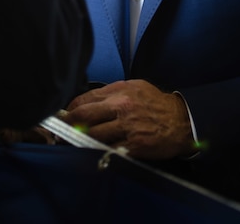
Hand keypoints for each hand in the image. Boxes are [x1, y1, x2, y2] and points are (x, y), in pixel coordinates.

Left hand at [64, 79, 195, 160]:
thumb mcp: (134, 87)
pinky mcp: (134, 146)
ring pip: (94, 135)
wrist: (181, 120)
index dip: (70, 108)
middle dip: (67, 124)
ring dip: (80, 140)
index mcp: (119, 92)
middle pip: (84, 116)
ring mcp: (127, 128)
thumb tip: (89, 100)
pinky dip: (98, 151)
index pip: (85, 99)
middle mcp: (121, 108)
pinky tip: (91, 152)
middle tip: (58, 131)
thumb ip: (111, 92)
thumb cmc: (155, 103)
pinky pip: (109, 150)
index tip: (63, 115)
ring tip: (71, 143)